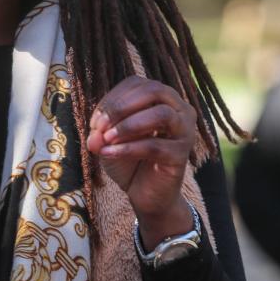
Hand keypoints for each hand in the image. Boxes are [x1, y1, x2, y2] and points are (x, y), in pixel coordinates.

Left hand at [86, 76, 197, 249]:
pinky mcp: (181, 155)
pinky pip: (155, 146)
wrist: (145, 195)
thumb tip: (95, 133)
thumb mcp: (109, 140)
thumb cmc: (129, 161)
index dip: (113, 99)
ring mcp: (184, 132)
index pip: (137, 84)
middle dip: (121, 106)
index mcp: (162, 99)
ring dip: (128, 125)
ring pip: (162, 114)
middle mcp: (179, 110)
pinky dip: (128, 148)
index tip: (95, 121)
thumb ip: (100, 131)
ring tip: (106, 139)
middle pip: (154, 91)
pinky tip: (109, 154)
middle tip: (100, 126)